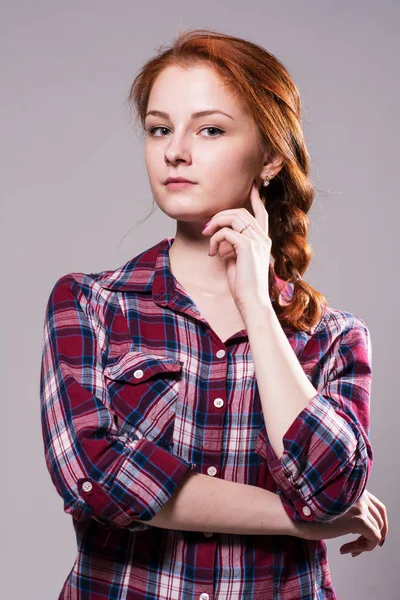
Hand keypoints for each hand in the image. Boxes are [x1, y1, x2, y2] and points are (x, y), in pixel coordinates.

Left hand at [201, 181, 272, 313]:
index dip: (256, 198)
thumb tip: (220, 239)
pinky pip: (227, 232)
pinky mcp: (248, 247)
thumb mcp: (236, 261)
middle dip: (220, 215)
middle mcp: (263, 238)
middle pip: (241, 211)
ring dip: (216, 224)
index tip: (252, 186)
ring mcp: (257, 241)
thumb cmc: (243, 285)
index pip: (261, 213)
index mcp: (263, 240)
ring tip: (206, 236)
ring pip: (234, 217)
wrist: (252, 302)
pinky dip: (215, 239)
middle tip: (206, 228)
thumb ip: (231, 246)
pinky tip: (212, 253)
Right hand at [301, 489, 387, 556]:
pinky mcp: (358, 520)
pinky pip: (374, 538)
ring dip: (365, 544)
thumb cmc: (308, 513)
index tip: (369, 536)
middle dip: (375, 535)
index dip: (379, 524)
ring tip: (349, 548)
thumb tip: (365, 526)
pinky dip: (363, 548)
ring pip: (378, 530)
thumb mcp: (334, 506)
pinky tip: (345, 549)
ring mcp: (360, 506)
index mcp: (354, 488)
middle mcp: (360, 494)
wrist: (295, 515)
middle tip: (361, 546)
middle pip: (381, 518)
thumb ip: (350, 508)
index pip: (379, 507)